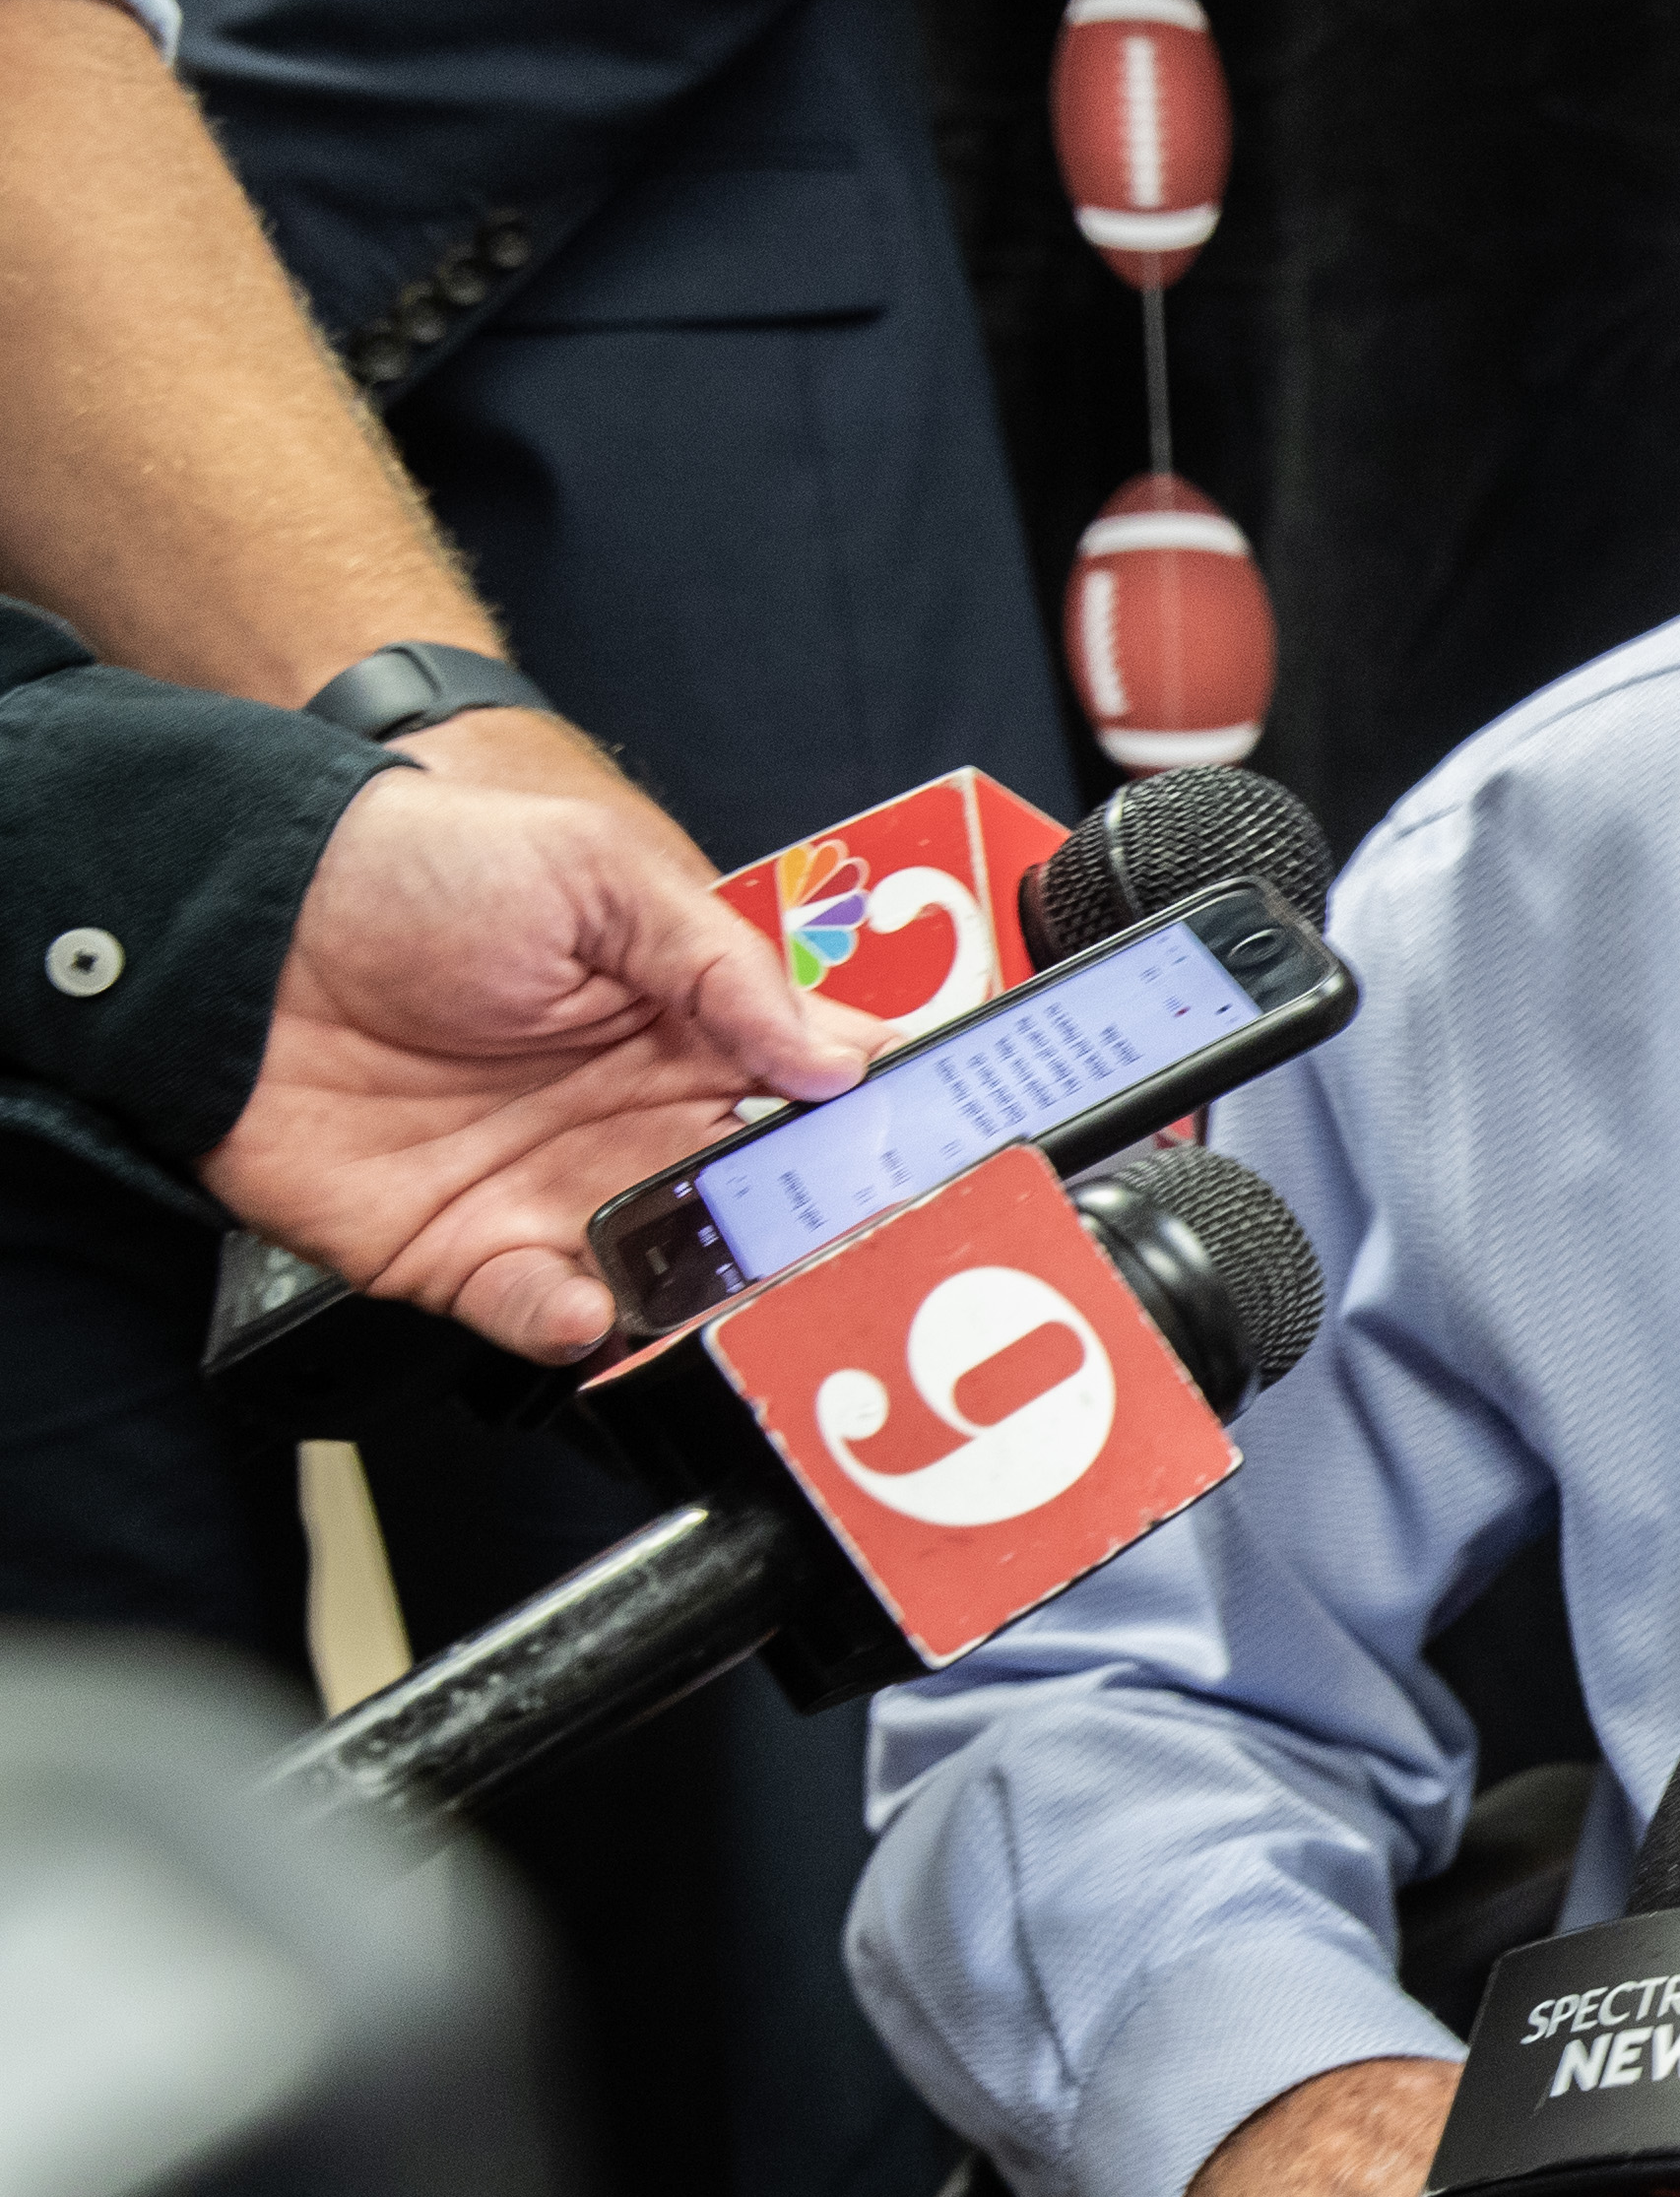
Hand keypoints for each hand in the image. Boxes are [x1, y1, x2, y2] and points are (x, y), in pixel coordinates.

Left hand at [196, 753, 875, 1359]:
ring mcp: (555, 1196)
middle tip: (842, 1248)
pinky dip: (578, 1327)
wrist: (233, 929)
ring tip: (726, 1290)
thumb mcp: (594, 876)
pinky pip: (546, 1318)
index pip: (814, 1095)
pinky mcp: (464, 1256)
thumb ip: (721, 968)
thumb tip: (838, 1061)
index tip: (929, 1154)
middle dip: (811, 1237)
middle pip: (763, 1208)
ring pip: (674, 1278)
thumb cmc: (414, 870)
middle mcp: (636, 1126)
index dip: (877, 1126)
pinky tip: (590, 1302)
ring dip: (709, 1296)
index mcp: (687, 1035)